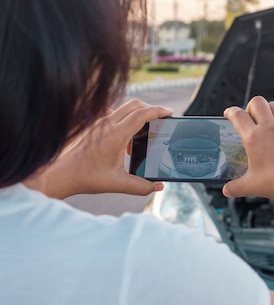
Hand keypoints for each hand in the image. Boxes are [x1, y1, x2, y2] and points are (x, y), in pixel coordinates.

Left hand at [24, 100, 171, 198]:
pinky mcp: (94, 125)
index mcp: (115, 135)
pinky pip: (116, 115)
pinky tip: (127, 142)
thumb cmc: (86, 177)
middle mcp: (107, 124)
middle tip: (162, 117)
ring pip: (125, 108)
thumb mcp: (117, 184)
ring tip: (146, 132)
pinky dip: (127, 121)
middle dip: (151, 108)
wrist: (61, 173)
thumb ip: (141, 187)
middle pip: (135, 105)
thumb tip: (158, 187)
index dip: (158, 111)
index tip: (170, 112)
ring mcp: (99, 122)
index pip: (141, 114)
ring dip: (138, 115)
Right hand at [222, 96, 273, 200]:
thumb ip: (235, 187)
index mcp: (253, 138)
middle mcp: (269, 127)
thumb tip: (226, 191)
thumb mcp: (251, 186)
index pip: (237, 115)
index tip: (230, 113)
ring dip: (270, 111)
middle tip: (252, 117)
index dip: (231, 112)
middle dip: (251, 107)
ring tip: (270, 121)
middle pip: (257, 102)